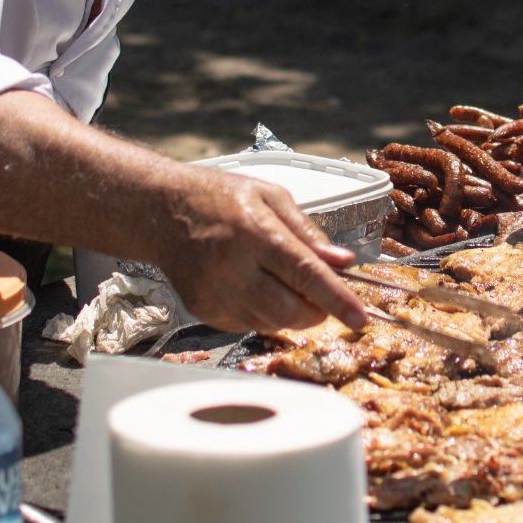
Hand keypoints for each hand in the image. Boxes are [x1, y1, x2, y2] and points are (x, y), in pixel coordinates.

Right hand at [149, 165, 366, 333]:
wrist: (162, 212)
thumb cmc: (220, 198)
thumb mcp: (271, 197)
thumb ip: (309, 233)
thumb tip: (342, 262)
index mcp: (255, 234)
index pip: (306, 275)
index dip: (338, 299)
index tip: (361, 317)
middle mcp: (233, 269)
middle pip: (291, 312)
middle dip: (316, 310)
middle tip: (319, 293)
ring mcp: (216, 295)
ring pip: (273, 323)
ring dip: (290, 310)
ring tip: (277, 278)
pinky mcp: (205, 311)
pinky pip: (250, 325)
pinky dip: (264, 312)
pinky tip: (252, 285)